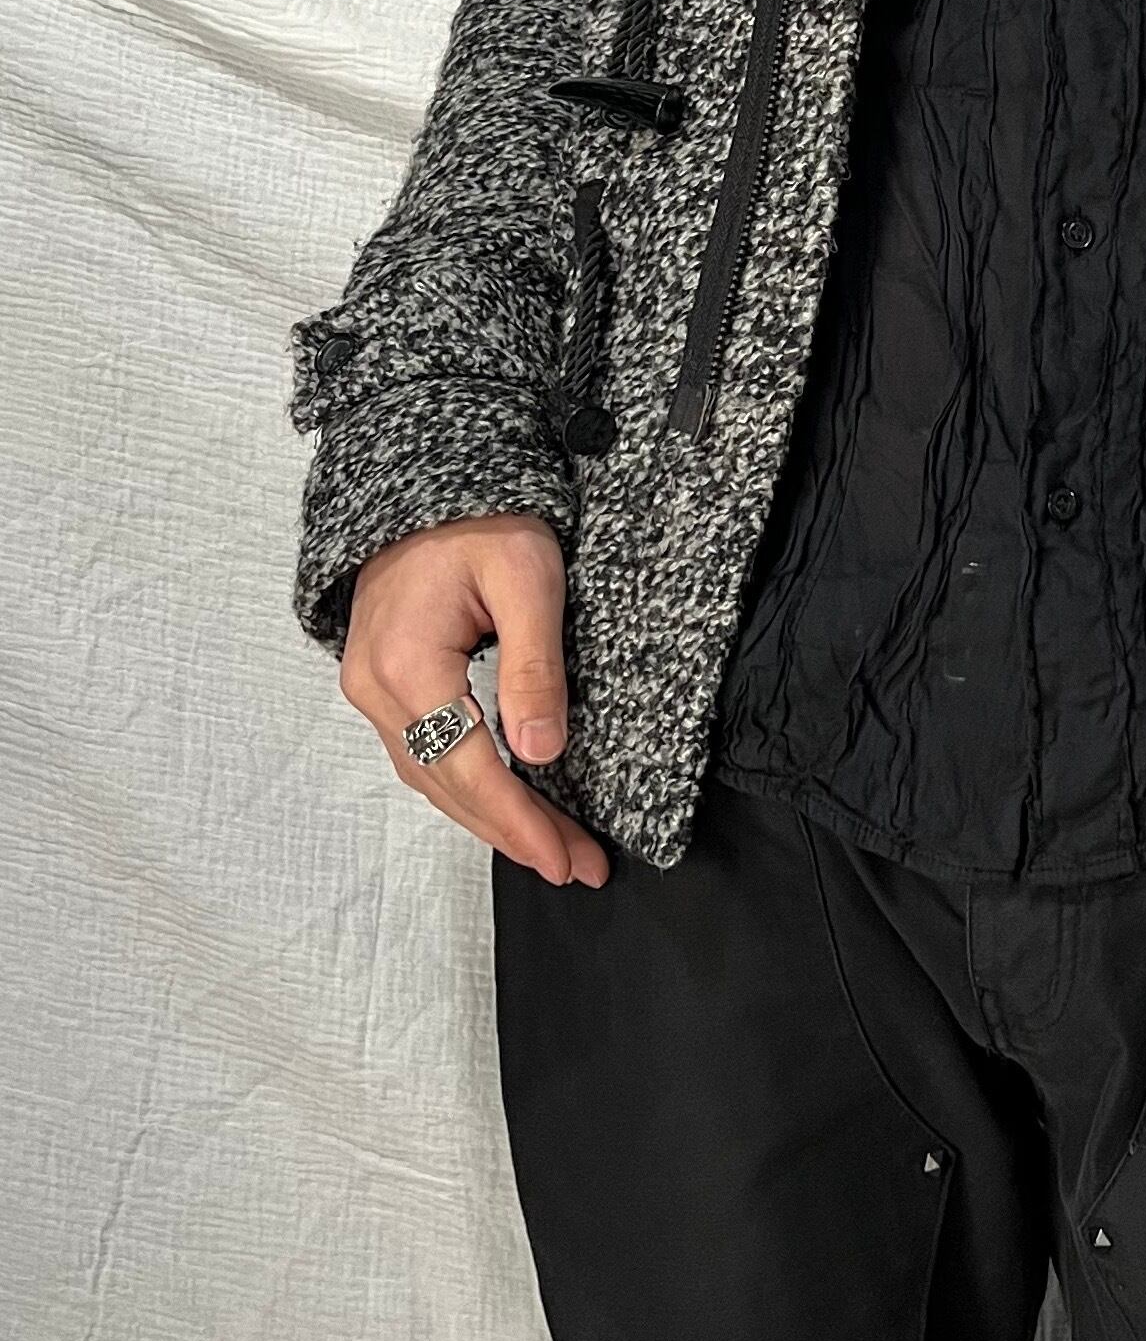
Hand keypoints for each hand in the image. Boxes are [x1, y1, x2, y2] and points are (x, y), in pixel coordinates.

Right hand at [340, 513, 610, 885]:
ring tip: (554, 846)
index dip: (518, 821)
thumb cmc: (479, 515)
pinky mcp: (382, 681)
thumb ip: (533, 666)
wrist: (425, 475)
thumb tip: (540, 752)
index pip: (467, 768)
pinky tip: (507, 799)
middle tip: (578, 865)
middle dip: (515, 832)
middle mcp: (375, 688)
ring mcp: (371, 687)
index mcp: (407, 665)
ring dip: (492, 815)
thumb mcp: (526, 576)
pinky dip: (468, 783)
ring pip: (432, 776)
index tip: (566, 858)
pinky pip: (424, 751)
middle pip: (448, 785)